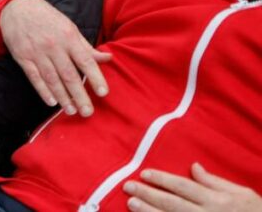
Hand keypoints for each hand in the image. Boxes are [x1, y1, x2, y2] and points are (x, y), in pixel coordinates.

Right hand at [0, 0, 111, 116]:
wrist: (17, 8)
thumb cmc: (48, 18)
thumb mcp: (69, 27)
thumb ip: (86, 46)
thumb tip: (108, 58)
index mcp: (68, 37)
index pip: (85, 61)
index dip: (95, 77)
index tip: (103, 93)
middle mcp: (53, 46)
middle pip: (69, 75)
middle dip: (79, 95)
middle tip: (87, 112)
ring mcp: (37, 52)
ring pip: (52, 79)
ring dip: (62, 97)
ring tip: (71, 111)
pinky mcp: (22, 57)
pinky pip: (34, 77)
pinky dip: (42, 90)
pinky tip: (51, 102)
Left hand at [125, 163, 261, 211]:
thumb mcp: (242, 194)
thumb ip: (215, 181)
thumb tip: (193, 167)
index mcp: (217, 200)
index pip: (184, 187)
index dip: (162, 180)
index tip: (144, 173)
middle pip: (172, 203)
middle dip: (149, 194)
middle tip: (128, 186)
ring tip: (131, 203)